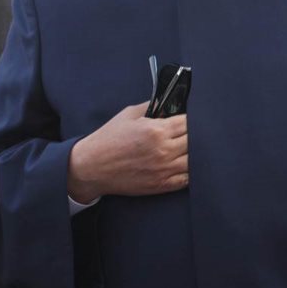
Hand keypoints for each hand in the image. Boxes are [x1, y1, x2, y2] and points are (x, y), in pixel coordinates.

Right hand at [68, 103, 188, 200]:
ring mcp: (164, 170)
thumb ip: (153, 106)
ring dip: (194, 153)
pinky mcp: (161, 185)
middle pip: (195, 141)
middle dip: (195, 135)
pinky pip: (187, 179)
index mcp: (156, 130)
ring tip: (186, 149)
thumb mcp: (129, 115)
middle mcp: (163, 150)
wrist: (90, 167)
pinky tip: (184, 165)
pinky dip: (189, 172)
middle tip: (189, 134)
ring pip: (194, 160)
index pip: (189, 122)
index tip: (189, 120)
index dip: (192, 120)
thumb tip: (171, 102)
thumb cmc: (108, 139)